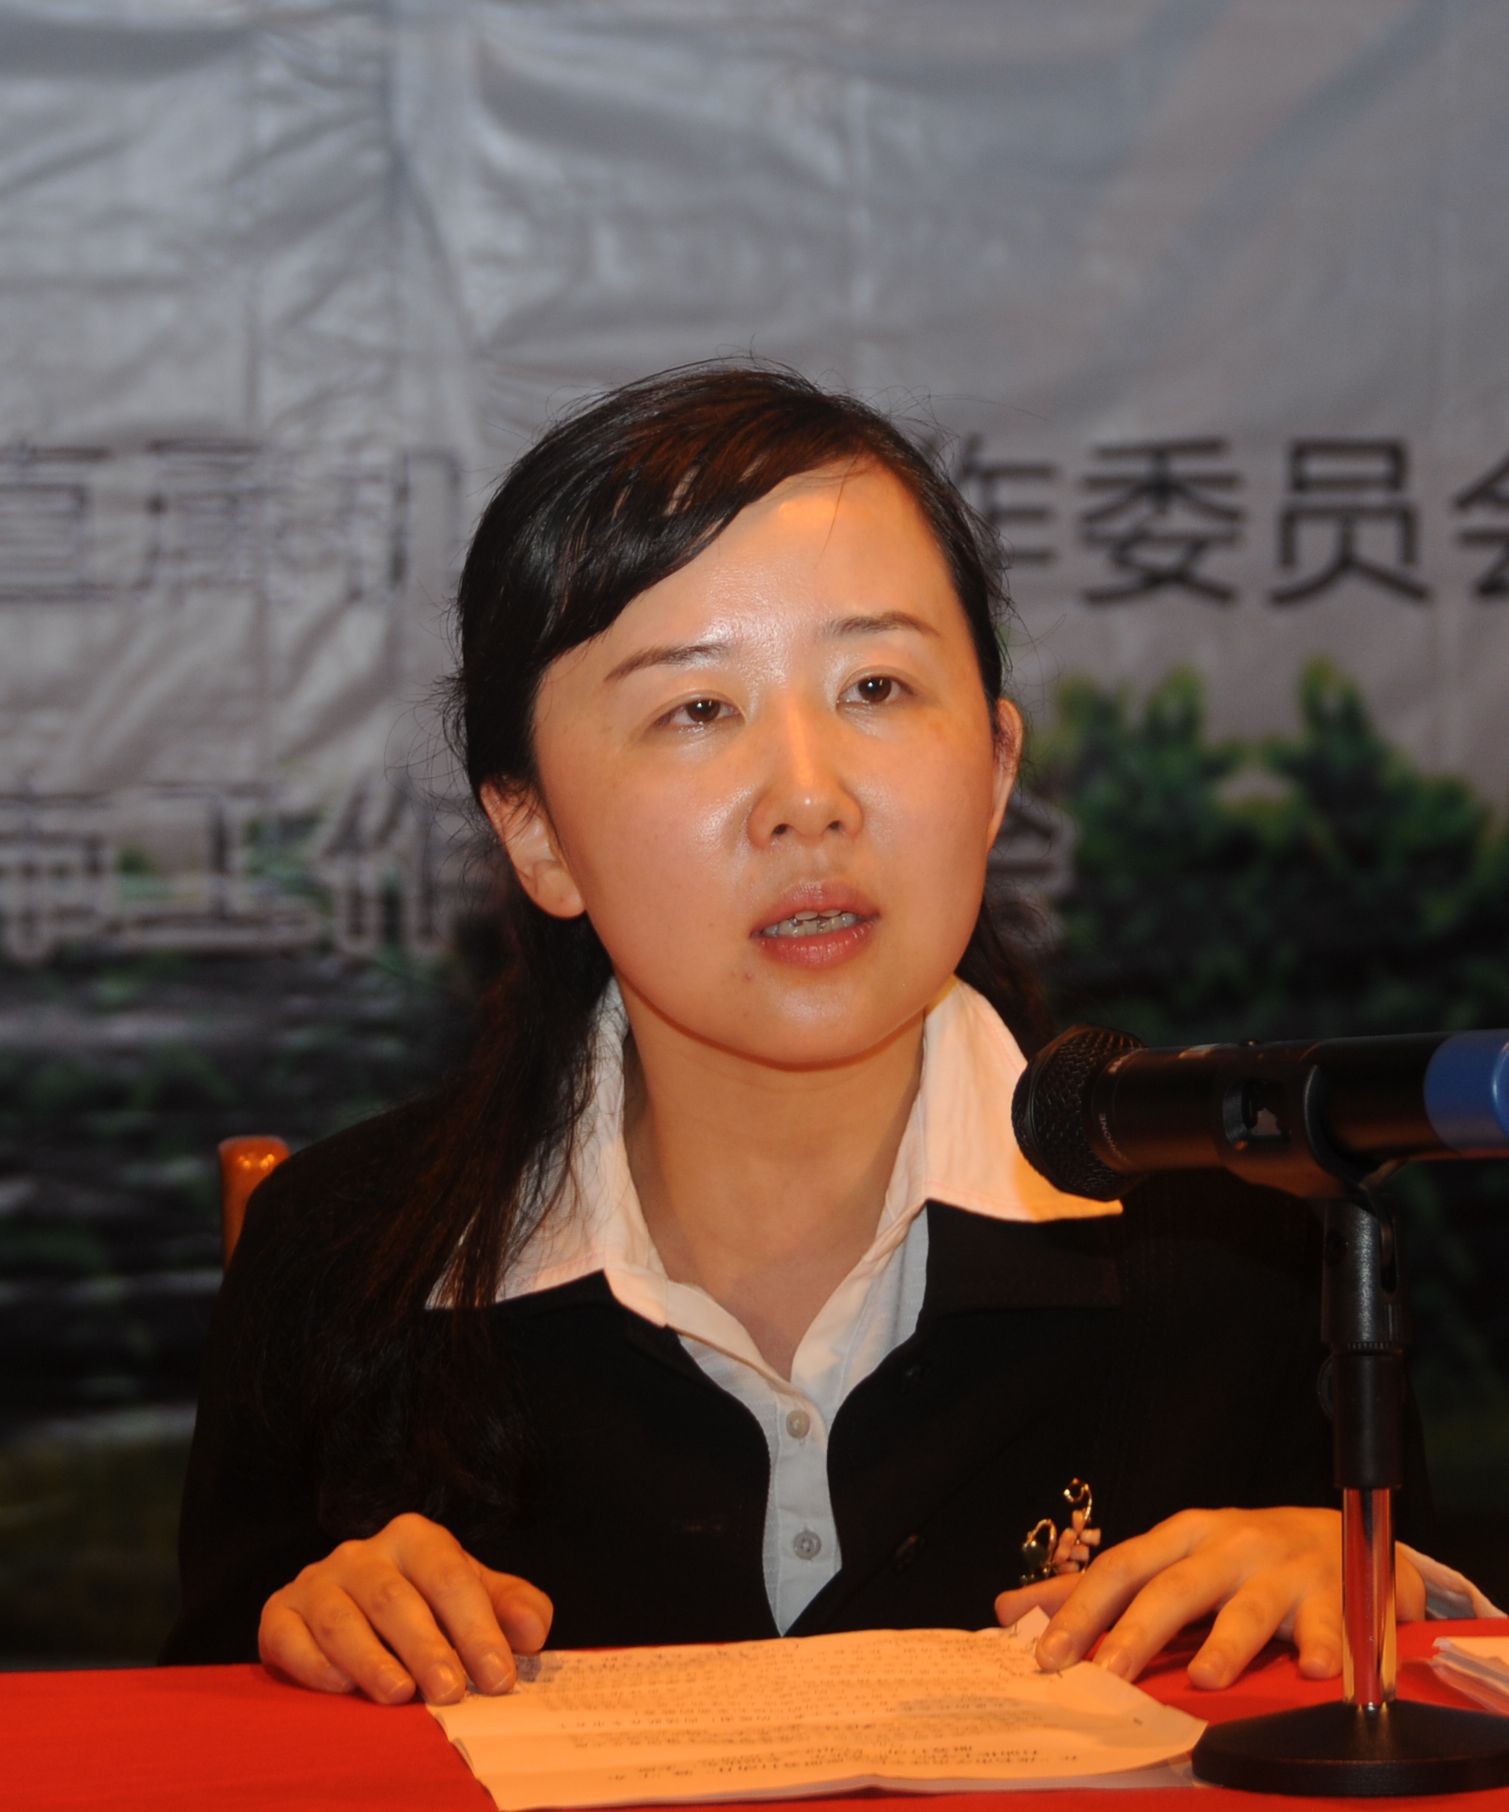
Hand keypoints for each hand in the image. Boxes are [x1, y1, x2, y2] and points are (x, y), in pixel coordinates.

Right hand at [259, 1512, 552, 1704]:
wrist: (352, 1607)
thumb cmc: (426, 1604)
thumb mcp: (474, 1598)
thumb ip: (512, 1607)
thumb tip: (531, 1633)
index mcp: (414, 1537)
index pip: (449, 1576)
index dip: (477, 1628)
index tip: (499, 1676)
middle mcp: (362, 1553)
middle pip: (395, 1598)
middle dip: (426, 1647)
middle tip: (451, 1693)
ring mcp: (316, 1581)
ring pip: (341, 1618)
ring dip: (371, 1659)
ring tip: (399, 1695)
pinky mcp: (279, 1612)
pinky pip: (290, 1635)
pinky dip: (313, 1663)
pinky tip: (340, 1688)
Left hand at [993, 1506, 1425, 1689]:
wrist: (1339, 1534)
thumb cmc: (1238, 1555)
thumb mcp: (1167, 1559)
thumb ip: (1093, 1589)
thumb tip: (1008, 1608)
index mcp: (1179, 1538)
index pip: (1119, 1568)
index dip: (1081, 1610)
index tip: (1048, 1655)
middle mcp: (1226, 1547)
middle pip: (1175, 1588)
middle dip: (1139, 1631)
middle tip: (1109, 1675)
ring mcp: (1280, 1571)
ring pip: (1249, 1607)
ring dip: (1228, 1643)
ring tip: (1207, 1678)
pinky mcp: (1334, 1595)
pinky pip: (1332, 1624)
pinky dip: (1327, 1648)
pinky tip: (1316, 1673)